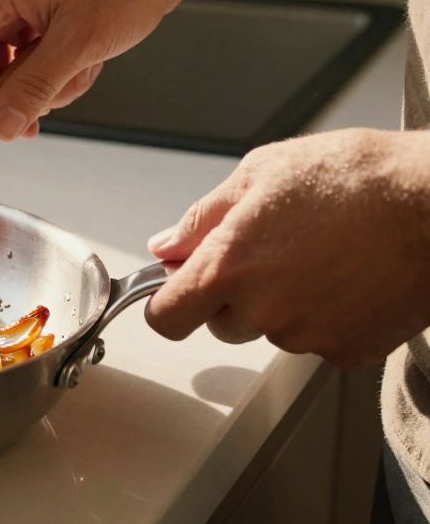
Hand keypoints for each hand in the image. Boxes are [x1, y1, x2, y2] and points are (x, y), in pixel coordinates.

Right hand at [0, 0, 188, 153]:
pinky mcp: (23, 11)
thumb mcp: (79, 45)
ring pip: (1, 71)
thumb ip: (33, 89)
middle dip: (11, 97)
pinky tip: (81, 64)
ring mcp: (6, 1)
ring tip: (82, 71)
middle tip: (36, 124)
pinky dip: (49, 73)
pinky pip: (20, 60)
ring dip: (40, 86)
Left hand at [145, 129, 429, 366]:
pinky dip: (329, 316)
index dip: (168, 303)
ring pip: (273, 331)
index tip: (179, 290)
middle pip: (221, 324)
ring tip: (323, 255)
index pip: (166, 317)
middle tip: (274, 251)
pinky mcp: (350, 350)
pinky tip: (351, 277)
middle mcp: (263, 310)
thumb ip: (202, 218)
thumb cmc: (358, 177)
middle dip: (234, 295)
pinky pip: (320, 340)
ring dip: (284, 304)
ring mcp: (308, 335)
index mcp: (229, 266)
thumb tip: (167, 246)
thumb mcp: (262, 173)